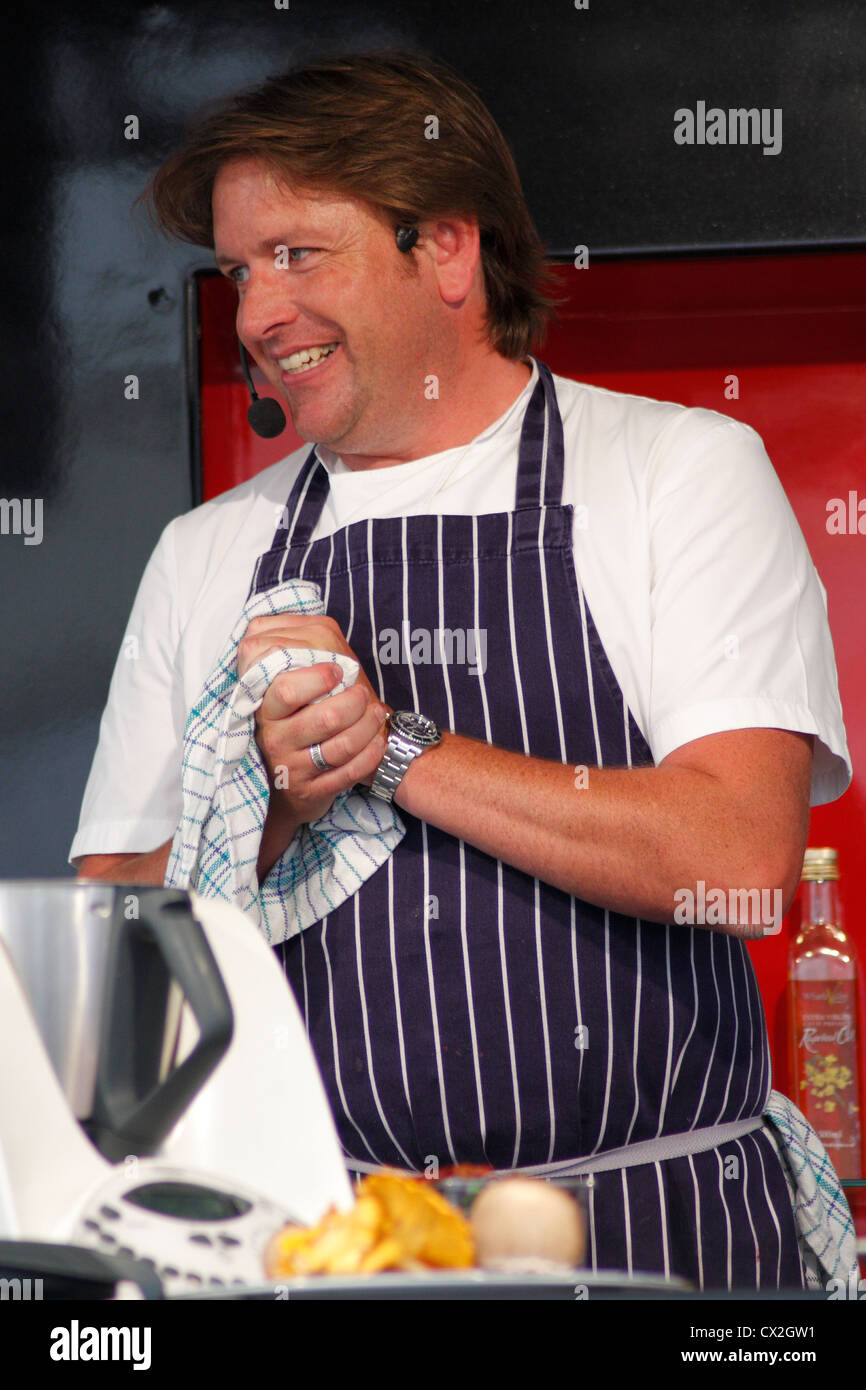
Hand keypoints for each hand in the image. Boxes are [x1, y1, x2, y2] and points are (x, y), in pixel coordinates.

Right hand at [237, 614, 390, 824]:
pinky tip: (377, 740)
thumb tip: (299, 614)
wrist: (289, 779)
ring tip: (376, 712)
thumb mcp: (284, 685)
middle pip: (321, 716)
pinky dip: (370, 754)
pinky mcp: (312, 792)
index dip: (317, 676)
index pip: (284, 686)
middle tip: (363, 694)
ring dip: (368, 725)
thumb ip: (288, 648)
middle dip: (352, 702)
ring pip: (340, 745)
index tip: (337, 670)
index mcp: (265, 707)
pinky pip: (349, 773)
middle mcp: (274, 738)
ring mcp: (293, 767)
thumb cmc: (294, 719)